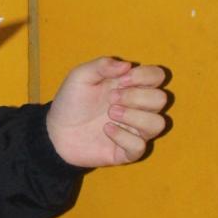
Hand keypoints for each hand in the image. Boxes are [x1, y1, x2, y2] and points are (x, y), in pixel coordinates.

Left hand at [46, 58, 167, 167]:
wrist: (56, 131)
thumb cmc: (72, 101)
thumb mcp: (80, 77)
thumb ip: (101, 65)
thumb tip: (127, 65)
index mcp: (131, 86)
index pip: (157, 76)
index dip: (144, 76)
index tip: (120, 80)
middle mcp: (138, 108)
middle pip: (161, 99)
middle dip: (136, 96)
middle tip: (111, 98)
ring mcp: (135, 130)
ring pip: (158, 124)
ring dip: (134, 116)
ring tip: (110, 113)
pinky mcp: (127, 151)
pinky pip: (140, 146)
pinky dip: (123, 136)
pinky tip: (106, 130)